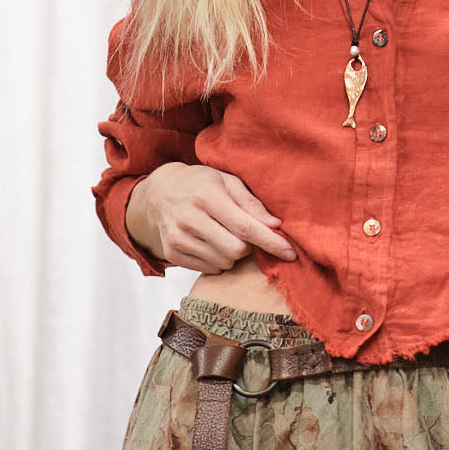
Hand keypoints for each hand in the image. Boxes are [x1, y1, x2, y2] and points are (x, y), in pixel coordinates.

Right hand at [125, 162, 296, 273]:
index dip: (270, 242)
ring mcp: (177, 238)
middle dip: (249, 246)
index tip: (290, 252)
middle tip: (244, 233)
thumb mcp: (226, 181)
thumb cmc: (200, 184)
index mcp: (206, 196)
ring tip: (224, 235)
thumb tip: (275, 225)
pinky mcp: (172, 253)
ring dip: (233, 254)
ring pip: (225, 262)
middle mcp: (189, 219)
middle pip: (237, 250)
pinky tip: (211, 243)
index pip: (245, 227)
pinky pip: (210, 269)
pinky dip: (219, 260)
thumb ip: (251, 203)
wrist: (158, 193)